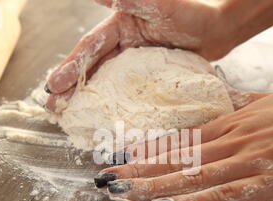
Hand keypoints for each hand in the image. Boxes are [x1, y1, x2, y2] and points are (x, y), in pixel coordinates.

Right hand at [44, 0, 232, 111]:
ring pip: (107, 83)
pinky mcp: (149, 77)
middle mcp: (124, 45)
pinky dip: (116, 104)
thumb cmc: (192, 9)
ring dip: (89, 99)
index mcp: (120, 26)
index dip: (71, 67)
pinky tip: (108, 118)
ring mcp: (136, 62)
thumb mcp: (157, 3)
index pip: (91, 48)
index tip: (53, 86)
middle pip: (92, 68)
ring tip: (72, 117)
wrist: (219, 28)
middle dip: (72, 88)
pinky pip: (128, 92)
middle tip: (53, 108)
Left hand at [94, 85, 272, 200]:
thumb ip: (236, 105)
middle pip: (177, 159)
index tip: (122, 157)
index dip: (148, 150)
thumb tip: (216, 101)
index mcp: (231, 124)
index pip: (180, 139)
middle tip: (108, 177)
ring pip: (192, 176)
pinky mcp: (268, 184)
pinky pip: (225, 196)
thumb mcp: (264, 101)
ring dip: (154, 185)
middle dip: (139, 169)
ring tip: (123, 192)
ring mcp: (249, 162)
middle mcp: (233, 141)